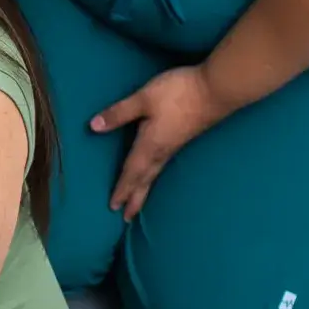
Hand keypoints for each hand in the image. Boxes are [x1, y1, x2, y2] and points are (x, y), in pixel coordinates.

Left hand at [93, 63, 226, 219]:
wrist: (215, 91)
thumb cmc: (176, 94)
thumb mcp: (142, 99)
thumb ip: (119, 113)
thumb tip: (93, 127)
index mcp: (150, 144)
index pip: (132, 172)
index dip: (122, 188)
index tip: (114, 206)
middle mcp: (162, 151)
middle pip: (145, 179)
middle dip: (134, 197)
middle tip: (125, 217)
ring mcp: (174, 146)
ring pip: (155, 174)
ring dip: (144, 190)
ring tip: (137, 203)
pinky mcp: (181, 139)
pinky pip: (162, 166)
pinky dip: (154, 176)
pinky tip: (155, 172)